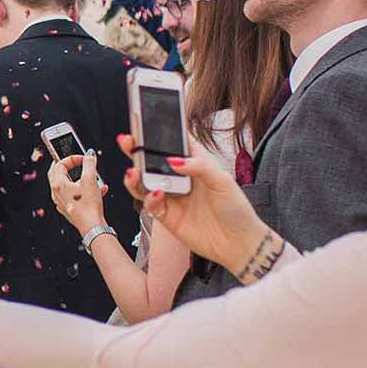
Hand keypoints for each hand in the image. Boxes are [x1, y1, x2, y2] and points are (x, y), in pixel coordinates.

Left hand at [48, 152, 107, 233]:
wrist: (91, 226)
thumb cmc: (88, 206)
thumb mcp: (90, 179)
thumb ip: (89, 163)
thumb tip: (89, 154)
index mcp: (58, 184)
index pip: (59, 164)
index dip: (71, 158)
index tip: (83, 158)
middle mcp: (56, 193)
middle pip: (58, 173)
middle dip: (68, 166)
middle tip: (74, 161)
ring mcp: (62, 202)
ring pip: (68, 185)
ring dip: (81, 179)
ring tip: (95, 178)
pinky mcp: (69, 208)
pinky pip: (74, 195)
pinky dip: (84, 190)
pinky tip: (99, 190)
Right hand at [119, 135, 270, 272]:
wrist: (238, 244)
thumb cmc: (236, 210)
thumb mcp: (223, 181)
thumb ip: (199, 166)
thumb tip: (174, 159)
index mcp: (195, 164)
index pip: (174, 143)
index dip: (160, 132)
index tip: (146, 123)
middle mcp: (180, 178)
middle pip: (152, 160)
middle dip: (137, 150)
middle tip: (127, 141)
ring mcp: (172, 197)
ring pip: (144, 182)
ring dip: (135, 176)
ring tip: (133, 172)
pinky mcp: (167, 216)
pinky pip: (149, 204)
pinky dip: (149, 198)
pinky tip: (156, 194)